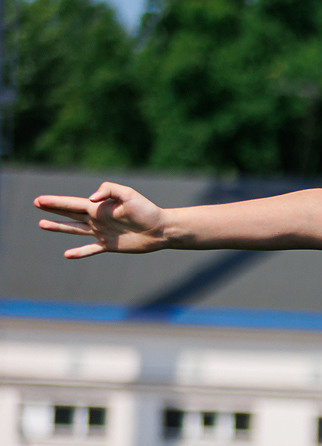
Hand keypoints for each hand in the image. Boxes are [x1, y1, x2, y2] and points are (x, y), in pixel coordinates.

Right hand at [36, 183, 172, 257]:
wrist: (161, 229)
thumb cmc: (146, 210)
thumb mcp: (128, 194)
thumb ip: (108, 191)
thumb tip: (91, 200)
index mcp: (98, 207)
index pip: (72, 204)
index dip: (55, 202)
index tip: (39, 200)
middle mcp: (97, 219)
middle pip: (70, 214)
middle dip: (53, 210)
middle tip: (36, 204)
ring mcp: (102, 233)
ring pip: (75, 230)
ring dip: (59, 228)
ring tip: (42, 225)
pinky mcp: (110, 246)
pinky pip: (91, 249)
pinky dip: (79, 252)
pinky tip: (67, 255)